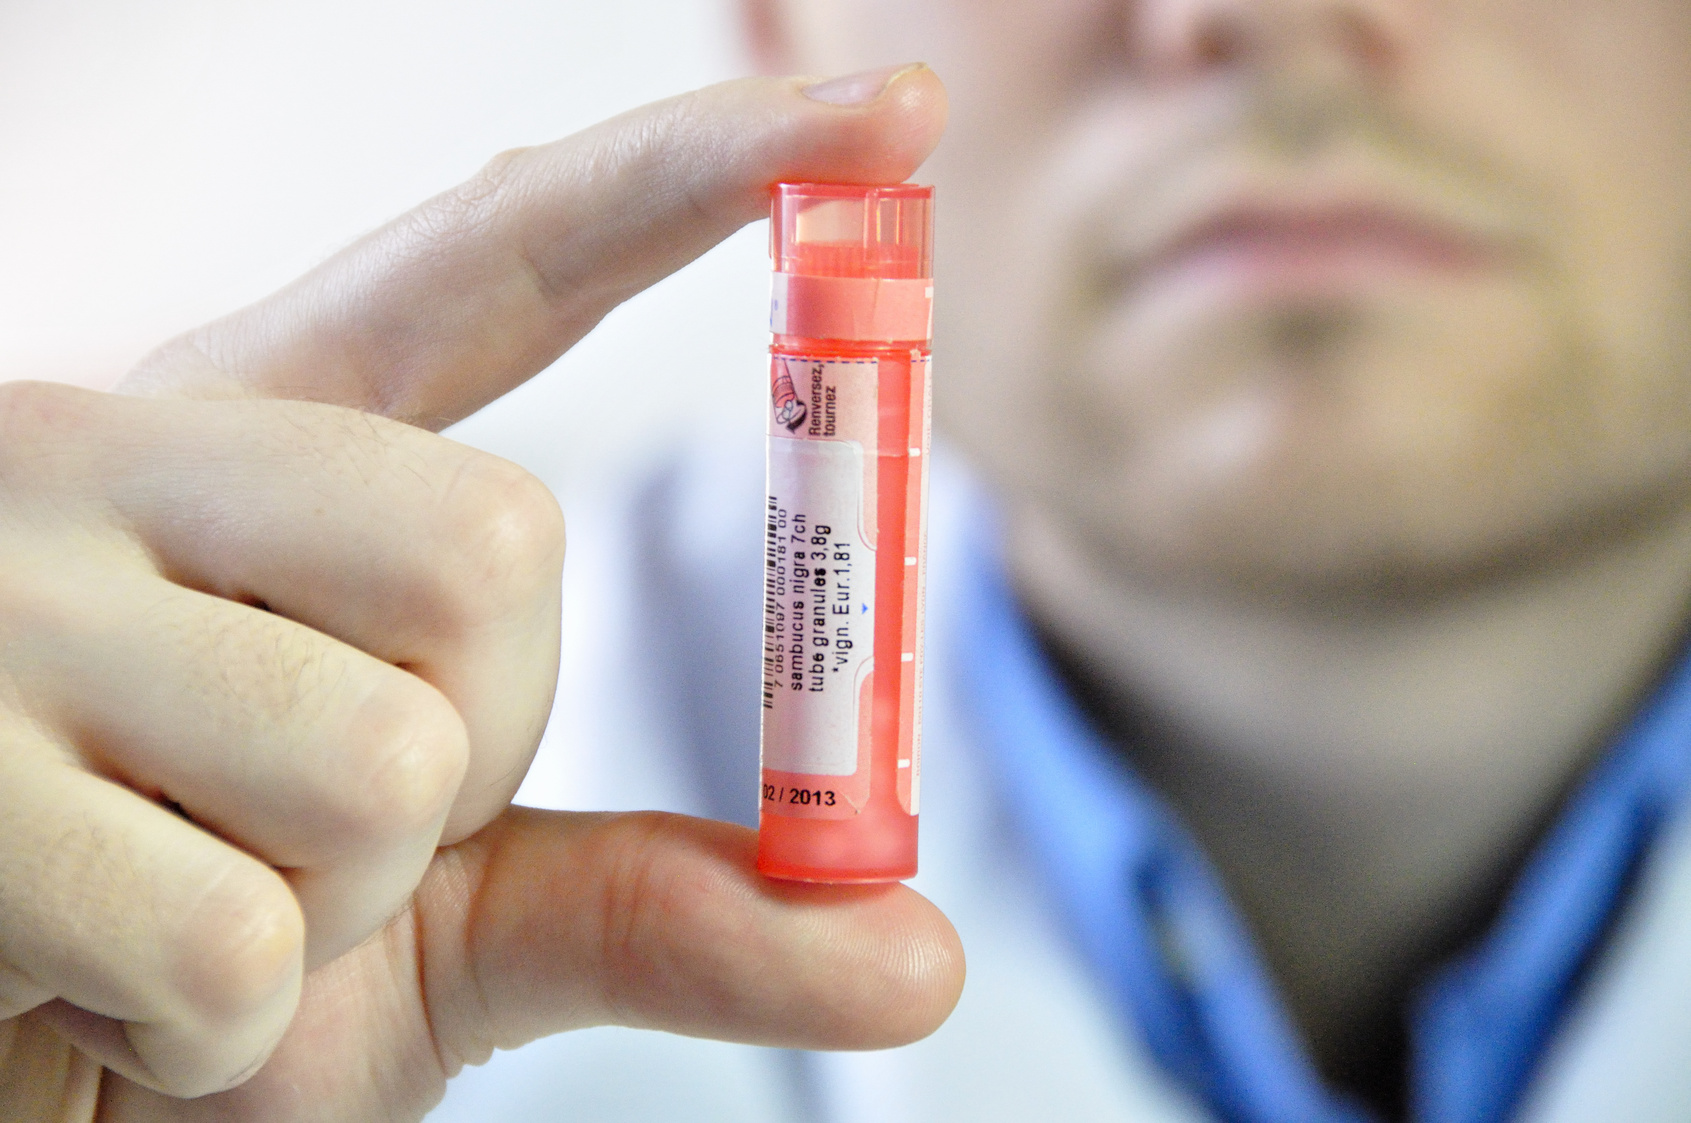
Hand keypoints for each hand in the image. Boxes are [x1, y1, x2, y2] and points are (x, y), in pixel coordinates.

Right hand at [0, 65, 959, 1120]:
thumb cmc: (212, 972)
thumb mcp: (449, 926)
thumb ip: (665, 909)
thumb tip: (922, 959)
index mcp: (257, 444)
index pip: (503, 262)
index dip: (696, 177)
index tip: (887, 116)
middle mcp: (120, 462)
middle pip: (501, 545)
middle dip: (482, 738)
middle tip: (329, 822)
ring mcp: (3, 598)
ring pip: (390, 756)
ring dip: (337, 904)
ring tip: (188, 896)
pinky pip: (237, 941)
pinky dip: (212, 1027)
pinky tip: (92, 988)